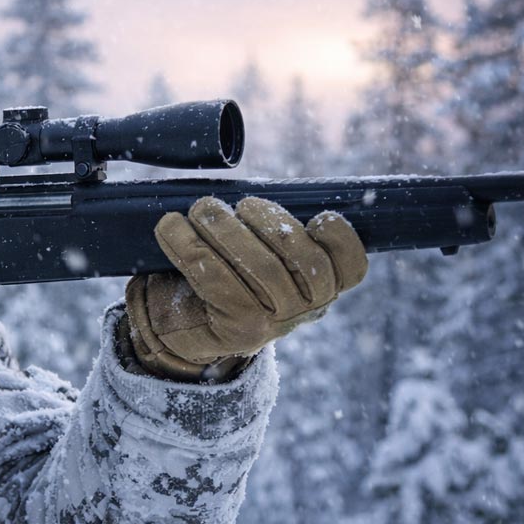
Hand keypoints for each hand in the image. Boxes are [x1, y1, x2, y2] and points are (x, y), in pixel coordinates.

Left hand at [125, 196, 366, 381]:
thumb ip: (274, 229)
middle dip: (269, 219)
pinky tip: (171, 226)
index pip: (352, 266)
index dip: (340, 238)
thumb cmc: (231, 274)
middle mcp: (307, 309)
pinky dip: (187, 245)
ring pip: (259, 265)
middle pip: (301, 256)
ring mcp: (274, 323)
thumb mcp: (262, 253)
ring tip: (203, 208)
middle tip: (241, 204)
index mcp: (325, 287)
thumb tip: (258, 195)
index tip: (317, 218)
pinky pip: (215, 279)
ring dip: (224, 227)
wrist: (187, 326)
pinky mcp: (238, 329)